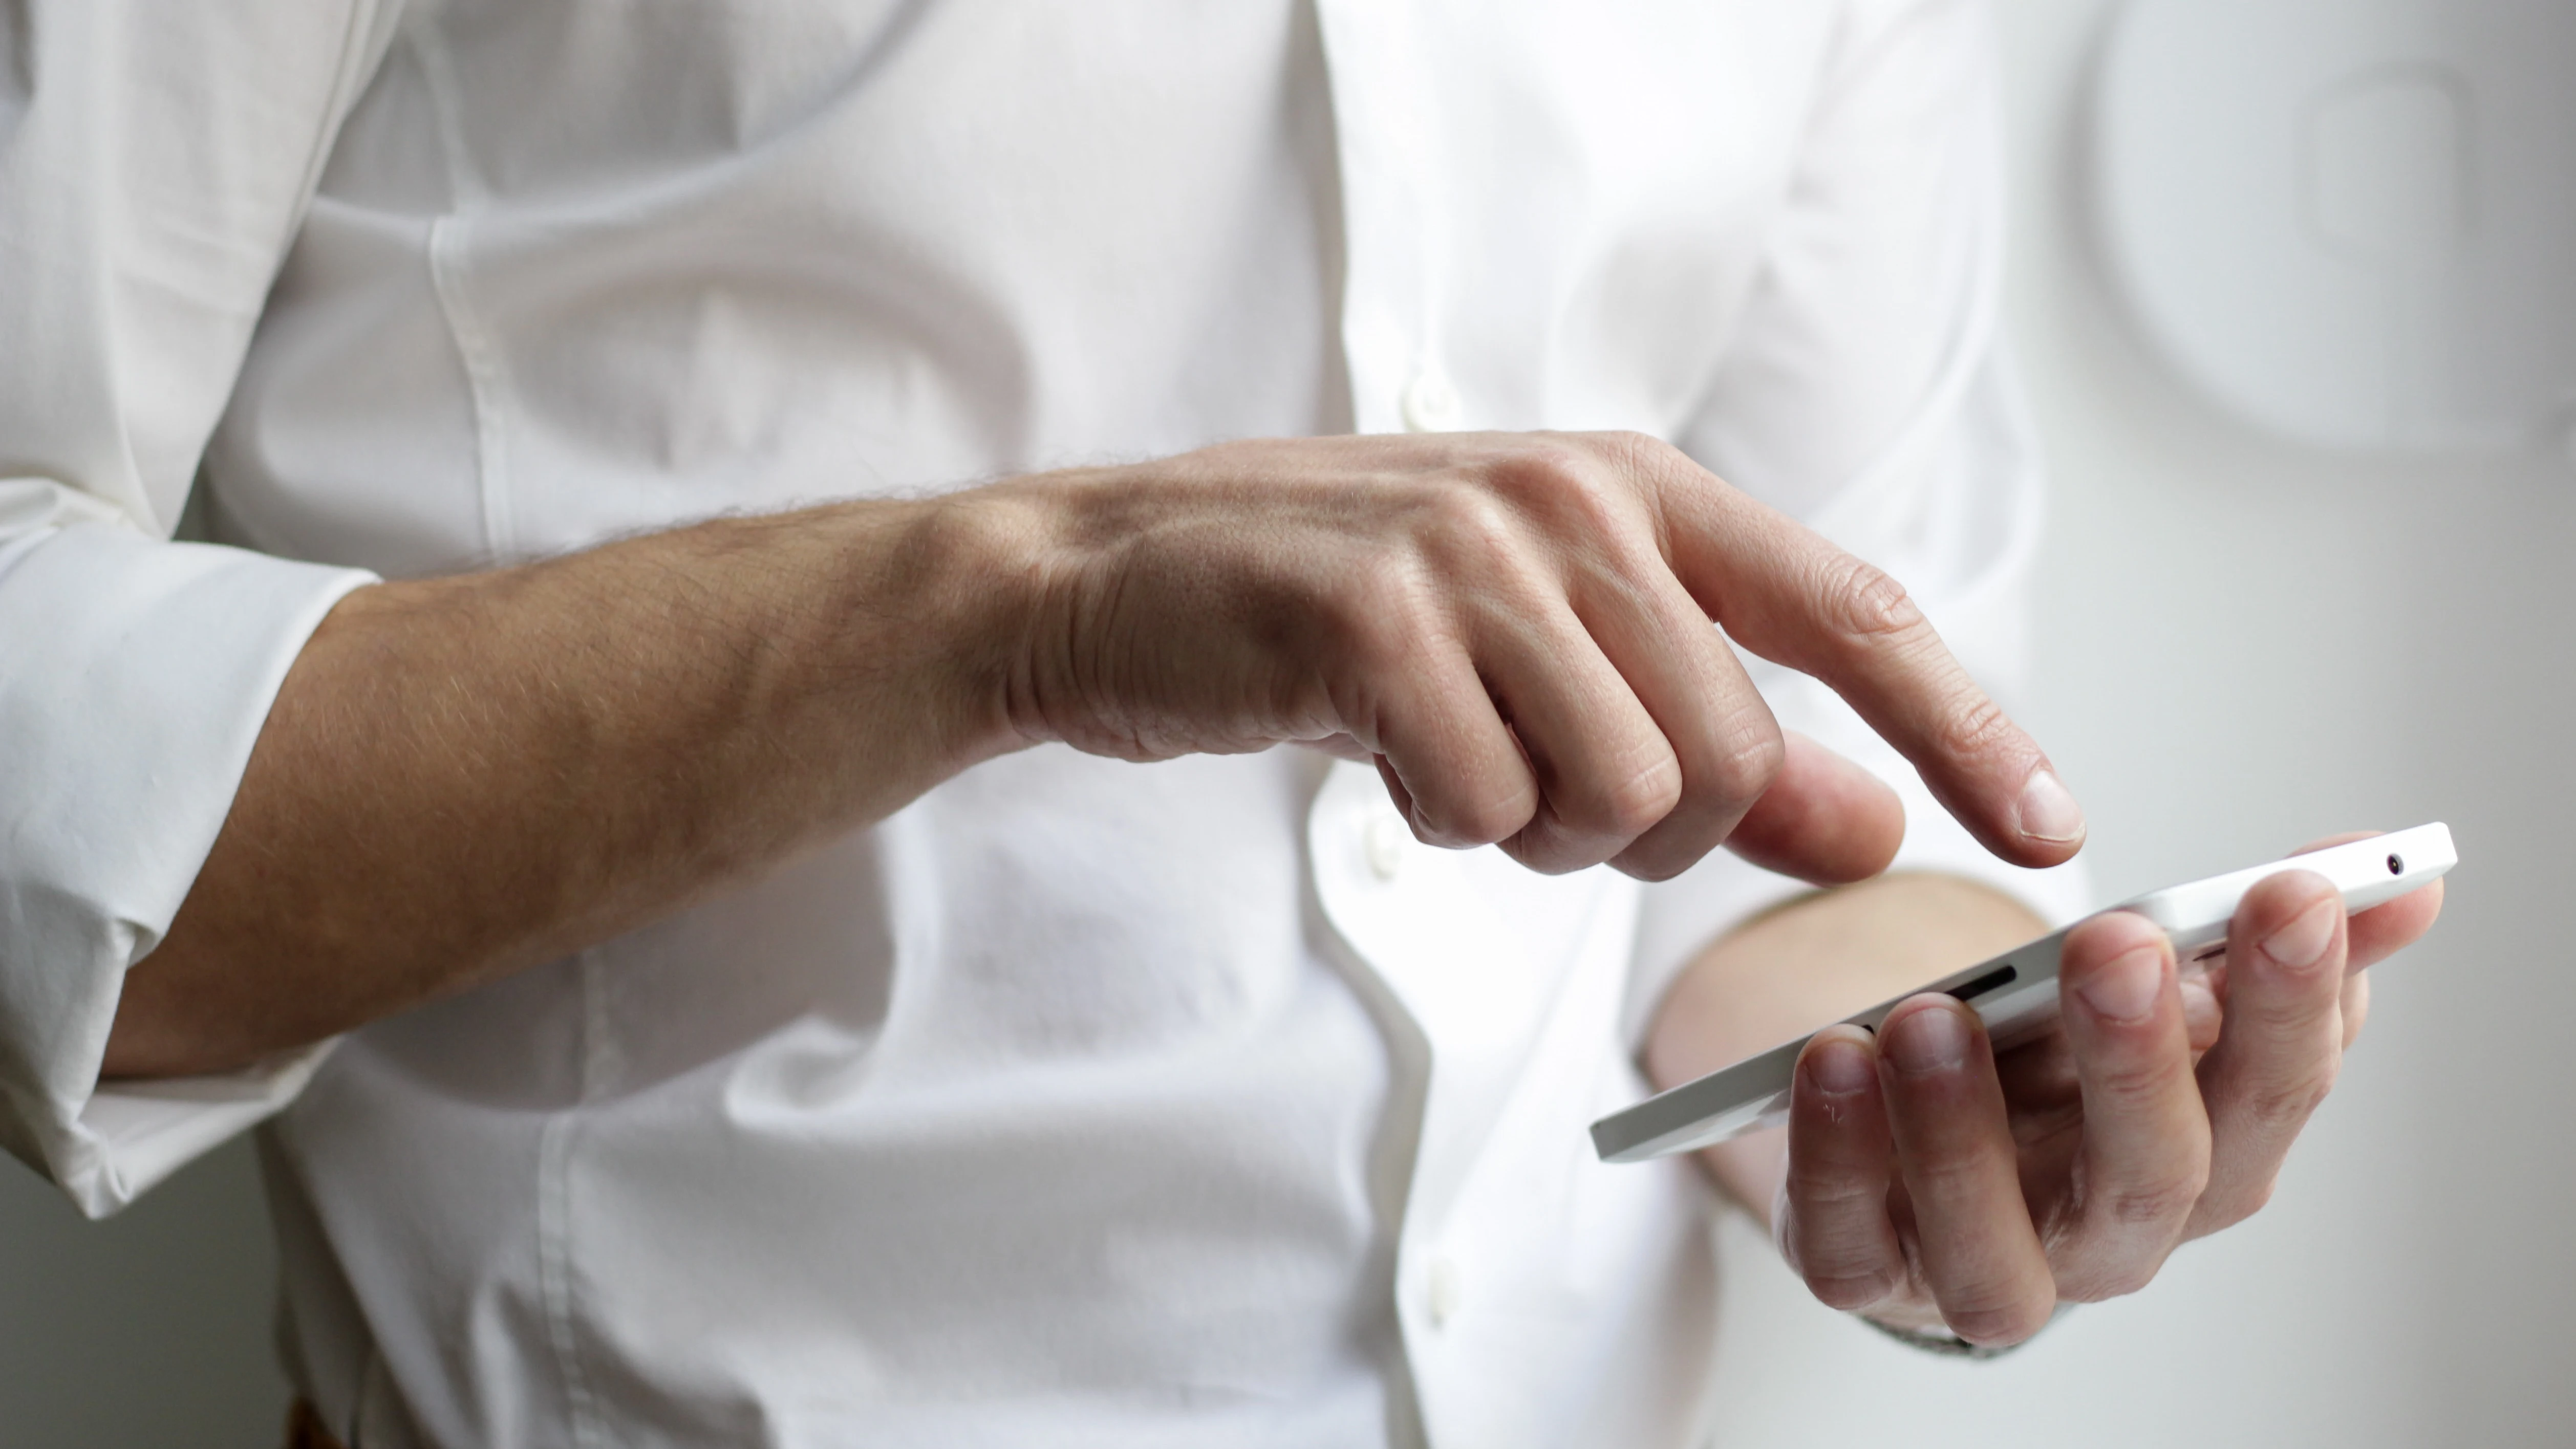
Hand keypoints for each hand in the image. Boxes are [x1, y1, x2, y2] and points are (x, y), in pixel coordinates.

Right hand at [988, 431, 2083, 882]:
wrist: (1118, 579)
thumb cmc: (1346, 618)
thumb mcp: (1550, 656)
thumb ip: (1722, 740)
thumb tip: (1874, 827)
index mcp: (1636, 489)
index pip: (1854, 614)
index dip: (1965, 727)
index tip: (2049, 828)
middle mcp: (1574, 501)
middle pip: (1727, 754)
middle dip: (1646, 827)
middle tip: (1533, 787)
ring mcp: (1472, 552)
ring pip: (1620, 794)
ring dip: (1537, 830)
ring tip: (1452, 758)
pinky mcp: (1374, 621)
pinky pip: (1486, 809)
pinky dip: (1442, 825)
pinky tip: (1380, 755)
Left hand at [1770, 837, 2443, 1342]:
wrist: (1918, 1132)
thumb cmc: (2053, 1066)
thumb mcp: (2152, 988)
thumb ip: (2258, 937)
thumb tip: (2401, 875)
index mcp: (2206, 1154)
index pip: (2273, 1091)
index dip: (2292, 999)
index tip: (2287, 891)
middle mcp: (2109, 1234)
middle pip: (2152, 1178)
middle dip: (2139, 1060)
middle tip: (2117, 945)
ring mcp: (1985, 1266)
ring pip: (1995, 1250)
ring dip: (1963, 1130)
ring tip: (1932, 1014)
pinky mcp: (1866, 1272)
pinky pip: (1848, 1247)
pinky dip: (1837, 1160)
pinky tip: (1831, 1060)